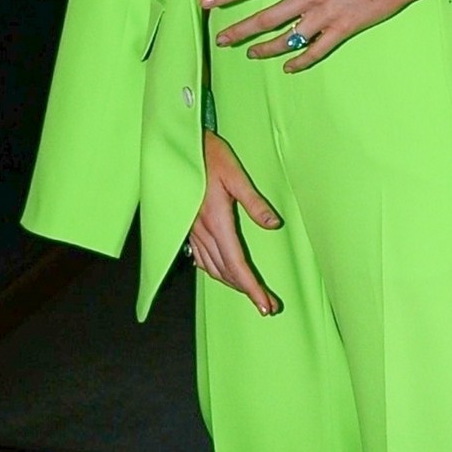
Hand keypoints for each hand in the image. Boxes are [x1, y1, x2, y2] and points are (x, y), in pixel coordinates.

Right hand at [186, 132, 282, 314]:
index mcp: (216, 221)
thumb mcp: (236, 175)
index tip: (266, 305)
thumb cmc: (209, 155)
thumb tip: (273, 225)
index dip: (252, 288)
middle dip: (246, 290)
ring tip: (250, 291)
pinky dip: (214, 270)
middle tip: (266, 305)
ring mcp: (192, 230)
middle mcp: (202, 231)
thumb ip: (254, 203)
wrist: (178, 146)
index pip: (237, 264)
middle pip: (225, 271)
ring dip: (231, 282)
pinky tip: (222, 272)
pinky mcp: (187, 226)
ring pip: (212, 267)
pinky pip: (200, 257)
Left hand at [202, 0, 433, 69]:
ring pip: (287, 39)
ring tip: (251, 53)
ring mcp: (325, 16)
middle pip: (264, 18)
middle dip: (239, 30)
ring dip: (265, 48)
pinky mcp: (342, 29)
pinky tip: (289, 66)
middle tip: (221, 39)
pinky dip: (300, 60)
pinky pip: (316, 50)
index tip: (206, 1)